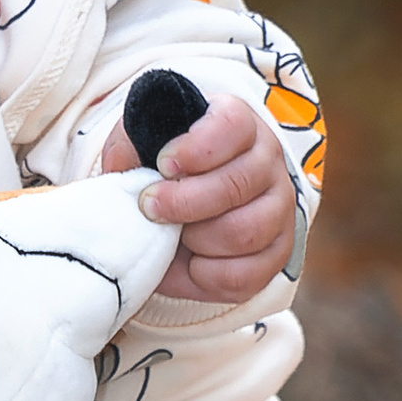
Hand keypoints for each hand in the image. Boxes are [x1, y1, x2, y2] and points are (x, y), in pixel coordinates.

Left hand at [100, 91, 295, 303]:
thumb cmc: (170, 164)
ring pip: (245, 232)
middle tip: (149, 207)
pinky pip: (247, 275)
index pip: (232, 126)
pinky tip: (190, 262)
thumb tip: (122, 163)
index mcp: (240, 124)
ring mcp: (279, 209)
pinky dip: (209, 276)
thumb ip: (130, 145)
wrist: (195, 198)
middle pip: (237, 184)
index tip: (163, 164)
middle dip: (185, 202)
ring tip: (173, 235)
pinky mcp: (276, 253)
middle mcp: (268, 163)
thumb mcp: (146, 141)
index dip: (197, 147)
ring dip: (198, 239)